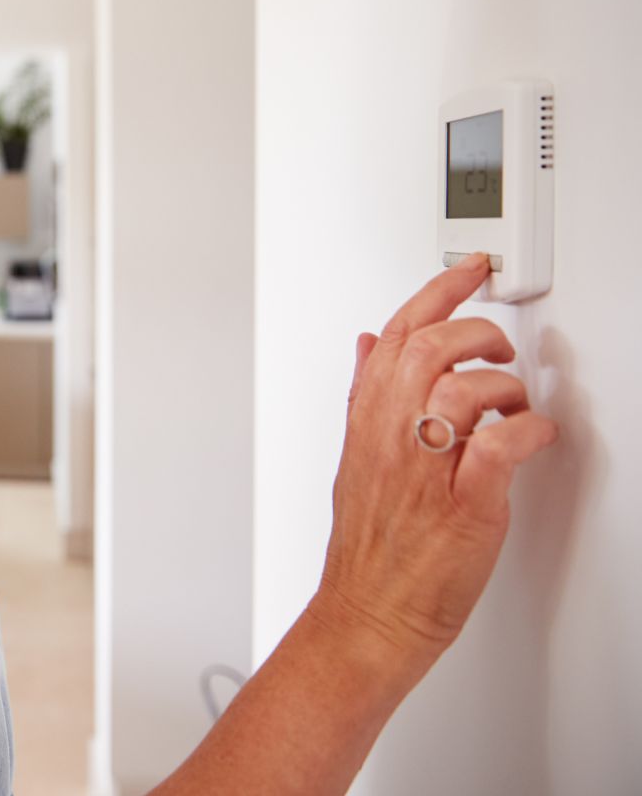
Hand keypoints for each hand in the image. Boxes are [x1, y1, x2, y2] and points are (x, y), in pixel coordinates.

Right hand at [312, 253, 556, 668]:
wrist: (369, 613)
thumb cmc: (367, 542)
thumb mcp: (354, 454)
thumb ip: (365, 393)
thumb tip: (368, 343)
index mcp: (368, 420)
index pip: (398, 334)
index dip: (436, 292)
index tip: (468, 271)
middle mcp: (392, 437)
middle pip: (431, 348)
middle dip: (477, 332)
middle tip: (499, 347)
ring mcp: (426, 471)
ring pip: (463, 389)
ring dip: (504, 386)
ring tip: (514, 403)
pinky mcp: (463, 507)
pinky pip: (497, 449)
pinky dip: (525, 431)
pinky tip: (530, 435)